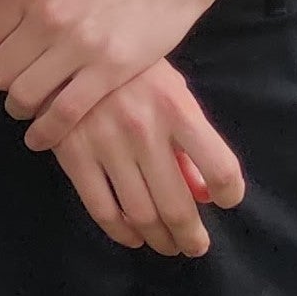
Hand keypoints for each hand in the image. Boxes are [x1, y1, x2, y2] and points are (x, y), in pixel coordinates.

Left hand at [0, 0, 225, 136]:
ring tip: (27, 104)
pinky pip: (64, 113)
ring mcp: (79, 45)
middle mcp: (47, 16)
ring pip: (23, 96)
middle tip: (18, 76)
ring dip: (19, 106)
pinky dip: (46, 132)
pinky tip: (41, 136)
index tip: (6, 47)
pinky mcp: (109, 70)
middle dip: (3, 78)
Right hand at [45, 61, 246, 256]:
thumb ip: (190, 140)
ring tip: (167, 245)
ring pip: (140, 213)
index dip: (230, 193)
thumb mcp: (171, 90)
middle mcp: (145, 128)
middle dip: (191, 236)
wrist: (66, 50)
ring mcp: (107, 144)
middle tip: (195, 246)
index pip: (220, 167)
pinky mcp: (74, 155)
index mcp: (177, 107)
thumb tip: (204, 193)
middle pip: (178, 204)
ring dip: (159, 239)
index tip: (227, 201)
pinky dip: (121, 232)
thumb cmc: (130, 70)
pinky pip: (101, 208)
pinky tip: (132, 236)